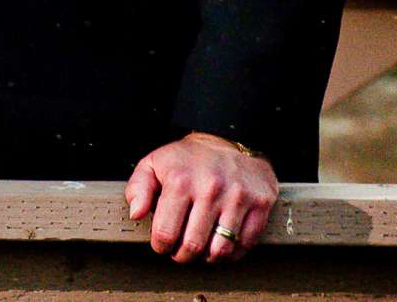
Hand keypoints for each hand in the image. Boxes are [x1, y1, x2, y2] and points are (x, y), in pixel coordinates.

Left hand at [125, 132, 277, 262]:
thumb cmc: (187, 158)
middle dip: (183, 255)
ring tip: (201, 249)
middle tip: (181, 251)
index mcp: (180, 181)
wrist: (228, 140)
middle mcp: (210, 189)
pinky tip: (220, 243)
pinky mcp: (259, 204)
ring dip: (207, 257)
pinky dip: (232, 253)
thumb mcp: (153, 164)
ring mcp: (237, 197)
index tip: (163, 244)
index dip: (161, 246)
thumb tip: (136, 214)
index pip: (166, 233)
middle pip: (193, 246)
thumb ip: (138, 188)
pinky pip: (245, 244)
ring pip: (220, 250)